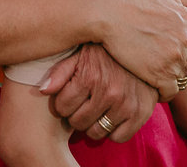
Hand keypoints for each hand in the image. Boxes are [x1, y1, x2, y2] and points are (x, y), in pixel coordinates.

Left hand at [42, 44, 157, 142]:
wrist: (143, 49)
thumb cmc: (106, 52)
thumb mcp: (80, 54)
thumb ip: (60, 71)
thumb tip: (43, 90)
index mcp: (90, 76)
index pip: (62, 107)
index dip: (62, 104)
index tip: (68, 98)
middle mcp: (108, 92)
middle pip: (77, 122)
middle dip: (75, 115)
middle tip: (82, 105)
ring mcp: (126, 105)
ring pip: (96, 133)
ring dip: (92, 125)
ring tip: (95, 111)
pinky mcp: (140, 114)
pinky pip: (118, 137)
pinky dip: (112, 131)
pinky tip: (110, 116)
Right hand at [94, 0, 186, 101]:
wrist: (107, 11)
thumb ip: (186, 1)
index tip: (172, 49)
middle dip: (179, 63)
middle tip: (160, 62)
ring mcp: (175, 60)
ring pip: (182, 78)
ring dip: (170, 77)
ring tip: (153, 74)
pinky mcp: (162, 76)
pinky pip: (170, 91)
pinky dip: (162, 91)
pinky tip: (149, 85)